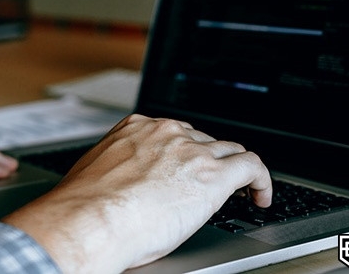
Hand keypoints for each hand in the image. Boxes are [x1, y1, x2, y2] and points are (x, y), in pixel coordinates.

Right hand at [3, 114, 271, 273]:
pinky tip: (260, 197)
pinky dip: (261, 180)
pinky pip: (252, 166)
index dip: (186, 151)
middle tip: (209, 185)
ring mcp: (192, 150)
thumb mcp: (97, 172)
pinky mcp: (215, 173)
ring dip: (235, 170)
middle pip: (203, 140)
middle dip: (208, 161)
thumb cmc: (86, 207)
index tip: (187, 166)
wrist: (92, 220)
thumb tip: (121, 185)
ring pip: (229, 150)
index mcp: (138, 128)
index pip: (174, 132)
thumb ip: (118, 168)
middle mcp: (167, 132)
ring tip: (242, 190)